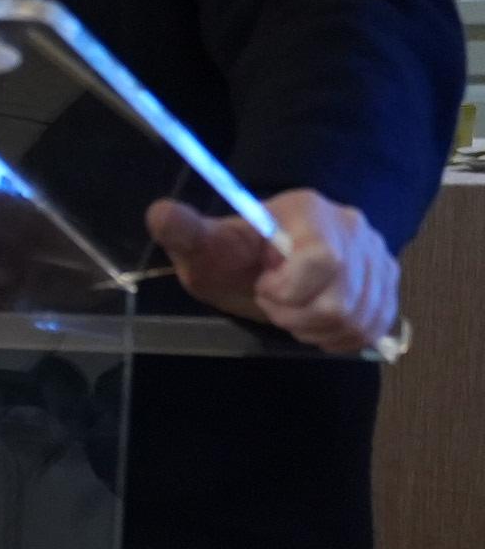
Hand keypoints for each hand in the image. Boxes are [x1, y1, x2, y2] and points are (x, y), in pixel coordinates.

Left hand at [148, 190, 403, 354]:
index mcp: (311, 211)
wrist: (262, 267)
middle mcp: (355, 227)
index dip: (289, 290)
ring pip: (359, 318)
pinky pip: (373, 328)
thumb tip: (160, 213)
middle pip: (343, 299)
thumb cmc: (233, 258)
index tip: (264, 287)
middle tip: (275, 303)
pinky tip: (315, 322)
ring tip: (293, 310)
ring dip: (316, 328)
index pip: (323, 261)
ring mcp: (378, 257)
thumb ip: (187, 233)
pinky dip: (340, 337)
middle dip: (297, 314)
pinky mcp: (388, 286)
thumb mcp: (205, 249)